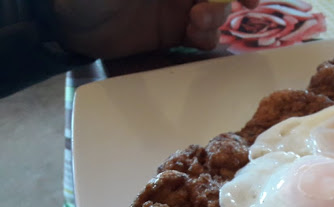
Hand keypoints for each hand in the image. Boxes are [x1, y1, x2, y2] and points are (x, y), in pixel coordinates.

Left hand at [52, 0, 259, 58]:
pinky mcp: (169, 33)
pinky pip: (200, 36)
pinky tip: (195, 36)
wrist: (61, 16)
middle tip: (234, 9)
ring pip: (214, 12)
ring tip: (197, 22)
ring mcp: (175, 7)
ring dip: (217, 18)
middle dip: (230, 0)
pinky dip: (206, 37)